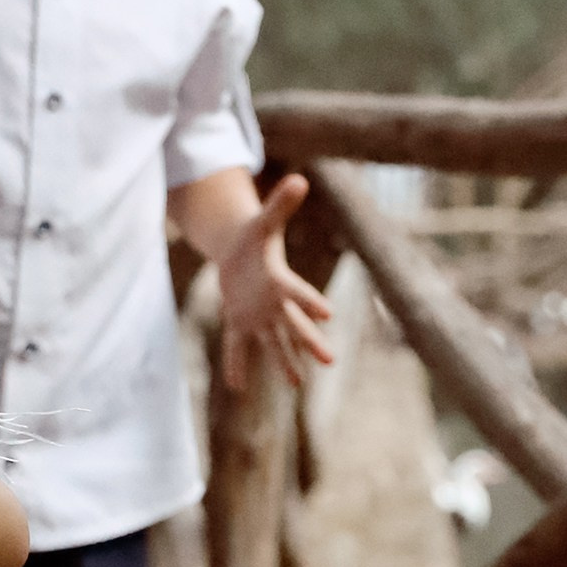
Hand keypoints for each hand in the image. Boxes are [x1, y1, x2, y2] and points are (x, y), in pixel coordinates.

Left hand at [216, 174, 336, 391]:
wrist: (239, 252)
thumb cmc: (256, 236)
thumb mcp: (264, 220)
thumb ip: (280, 204)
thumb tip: (300, 178)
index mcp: (280, 280)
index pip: (298, 293)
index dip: (311, 302)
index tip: (329, 314)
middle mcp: (274, 303)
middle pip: (294, 325)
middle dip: (309, 342)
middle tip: (330, 360)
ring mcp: (258, 316)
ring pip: (273, 342)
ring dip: (284, 362)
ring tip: (296, 384)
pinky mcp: (239, 321)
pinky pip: (238, 346)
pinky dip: (237, 365)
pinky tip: (238, 388)